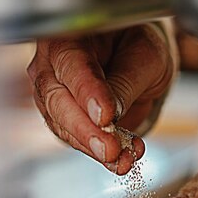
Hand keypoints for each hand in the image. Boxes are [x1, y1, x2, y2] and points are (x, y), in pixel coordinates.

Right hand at [27, 25, 173, 174]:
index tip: (105, 117)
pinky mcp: (61, 121)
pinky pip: (74, 141)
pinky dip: (100, 154)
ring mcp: (51, 94)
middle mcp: (51, 65)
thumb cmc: (137, 48)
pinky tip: (122, 159)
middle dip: (86, 130)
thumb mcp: (145, 57)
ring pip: (62, 127)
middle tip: (110, 150)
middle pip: (57, 101)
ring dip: (94, 147)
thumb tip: (111, 114)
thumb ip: (126, 82)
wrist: (136, 61)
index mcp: (69, 37)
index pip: (73, 66)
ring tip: (123, 159)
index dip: (88, 94)